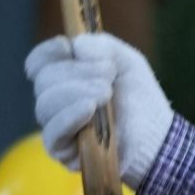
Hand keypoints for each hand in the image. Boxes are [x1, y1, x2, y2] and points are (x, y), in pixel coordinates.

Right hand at [24, 32, 173, 186]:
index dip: (48, 52)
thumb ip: (103, 46)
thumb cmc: (138, 98)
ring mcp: (57, 126)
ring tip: (106, 94)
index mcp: (65, 76)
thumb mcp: (126, 62)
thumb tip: (76, 44)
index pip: (39, 62)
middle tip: (108, 78)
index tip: (68, 48)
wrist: (155, 136)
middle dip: (76, 72)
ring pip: (45, 104)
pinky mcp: (62, 150)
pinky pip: (52, 132)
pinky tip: (89, 110)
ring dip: (76, 92)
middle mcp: (55, 100)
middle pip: (43, 80)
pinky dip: (69, 117)